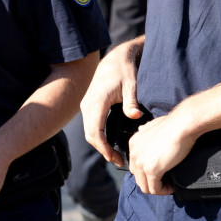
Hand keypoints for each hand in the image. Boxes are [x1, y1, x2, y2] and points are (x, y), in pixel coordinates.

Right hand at [81, 37, 143, 166]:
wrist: (115, 59)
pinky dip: (98, 137)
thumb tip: (135, 117)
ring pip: (89, 132)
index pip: (95, 131)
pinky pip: (90, 126)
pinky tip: (110, 144)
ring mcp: (86, 105)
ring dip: (100, 145)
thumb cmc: (124, 71)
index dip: (104, 148)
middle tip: (119, 162)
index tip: (115, 158)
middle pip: (90, 135)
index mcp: (97, 101)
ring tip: (116, 156)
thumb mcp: (131, 85)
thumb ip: (131, 102)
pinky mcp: (89, 106)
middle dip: (103, 150)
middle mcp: (88, 105)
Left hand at [125, 112, 196, 194]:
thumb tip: (141, 129)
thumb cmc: (173, 124)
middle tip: (167, 181)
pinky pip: (155, 189)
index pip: (135, 167)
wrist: (182, 125)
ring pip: (145, 187)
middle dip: (152, 183)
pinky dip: (164, 190)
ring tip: (170, 184)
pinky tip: (173, 186)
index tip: (162, 173)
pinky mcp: (152, 170)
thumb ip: (145, 130)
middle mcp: (134, 154)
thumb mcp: (153, 125)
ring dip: (158, 189)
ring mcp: (141, 163)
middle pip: (139, 178)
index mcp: (133, 144)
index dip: (148, 173)